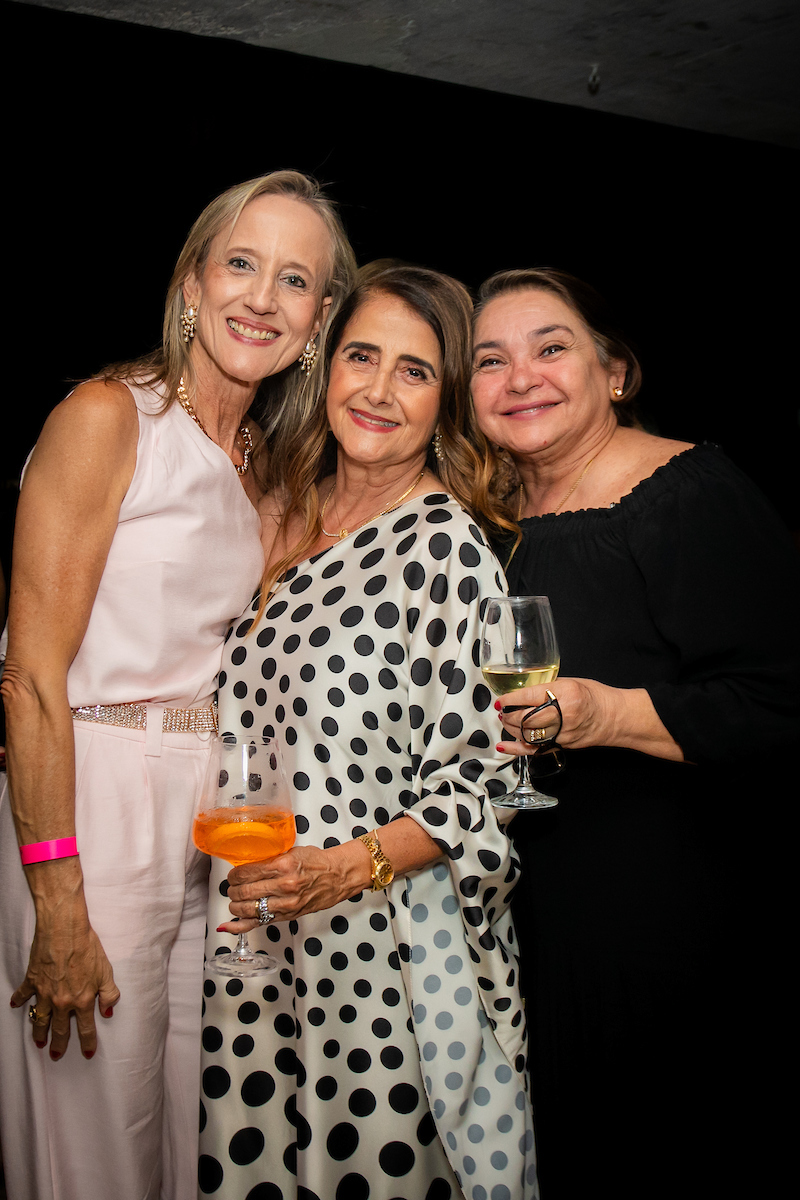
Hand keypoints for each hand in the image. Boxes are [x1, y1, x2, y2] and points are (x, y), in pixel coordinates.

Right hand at [10, 906, 119, 1060]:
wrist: (64, 930)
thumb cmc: (87, 948)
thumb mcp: (106, 972)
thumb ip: (109, 994)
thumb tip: (107, 1011)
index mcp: (82, 1000)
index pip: (85, 1029)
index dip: (87, 1043)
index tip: (87, 1054)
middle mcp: (62, 1001)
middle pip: (59, 1029)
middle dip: (58, 1044)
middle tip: (55, 1054)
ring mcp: (45, 993)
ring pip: (40, 1019)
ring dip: (38, 1032)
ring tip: (39, 1042)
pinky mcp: (32, 980)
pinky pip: (23, 994)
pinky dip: (19, 1000)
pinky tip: (15, 1005)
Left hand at [217, 844, 356, 934]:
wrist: (338, 876)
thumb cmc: (318, 862)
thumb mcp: (292, 853)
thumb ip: (271, 859)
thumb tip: (247, 866)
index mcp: (284, 866)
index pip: (247, 873)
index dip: (234, 874)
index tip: (233, 874)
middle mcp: (284, 886)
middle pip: (244, 891)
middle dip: (233, 890)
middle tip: (232, 886)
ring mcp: (286, 904)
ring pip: (248, 909)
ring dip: (235, 905)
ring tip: (235, 900)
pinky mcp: (287, 916)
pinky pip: (258, 923)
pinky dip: (240, 926)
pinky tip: (227, 926)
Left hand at [495, 677, 616, 754]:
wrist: (616, 717)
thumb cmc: (596, 697)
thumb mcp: (571, 682)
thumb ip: (548, 687)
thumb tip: (524, 692)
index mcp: (565, 693)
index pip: (530, 697)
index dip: (510, 699)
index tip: (501, 700)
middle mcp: (563, 714)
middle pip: (526, 718)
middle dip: (508, 715)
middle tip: (502, 711)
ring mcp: (563, 733)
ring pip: (528, 734)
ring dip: (511, 728)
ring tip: (506, 721)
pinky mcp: (562, 745)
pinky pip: (536, 750)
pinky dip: (517, 749)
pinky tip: (504, 745)